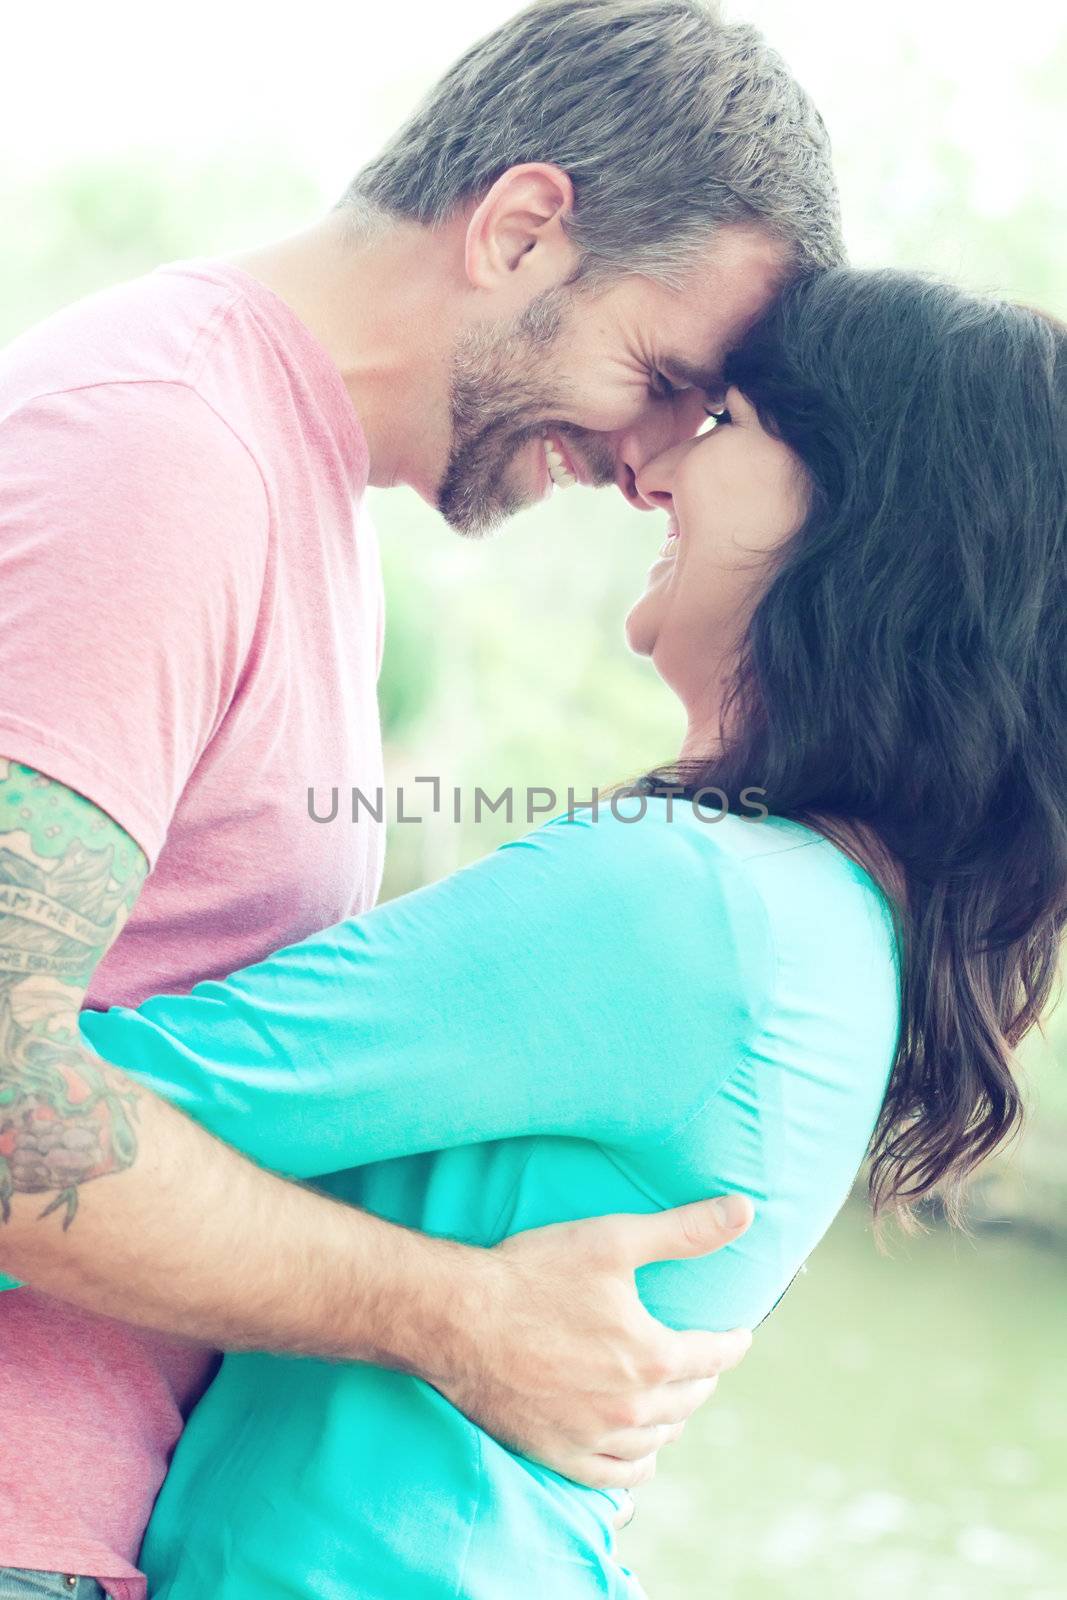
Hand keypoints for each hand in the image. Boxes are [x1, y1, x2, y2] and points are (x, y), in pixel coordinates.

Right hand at [434, 1194, 753, 1488]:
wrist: (458, 1319)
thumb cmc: (534, 1273)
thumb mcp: (614, 1240)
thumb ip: (684, 1230)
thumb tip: (744, 1210)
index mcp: (652, 1357)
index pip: (713, 1357)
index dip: (731, 1343)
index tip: (739, 1336)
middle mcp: (631, 1409)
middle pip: (688, 1401)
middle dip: (702, 1378)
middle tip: (702, 1363)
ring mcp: (594, 1438)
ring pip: (657, 1441)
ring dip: (673, 1420)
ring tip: (673, 1402)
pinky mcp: (559, 1456)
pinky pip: (617, 1476)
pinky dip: (637, 1464)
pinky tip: (639, 1454)